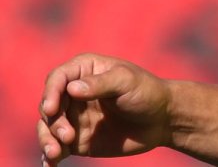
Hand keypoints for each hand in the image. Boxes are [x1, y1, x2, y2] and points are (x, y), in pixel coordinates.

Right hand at [38, 53, 172, 164]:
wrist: (162, 120)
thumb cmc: (147, 93)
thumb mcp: (127, 82)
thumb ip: (101, 84)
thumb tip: (71, 89)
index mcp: (85, 70)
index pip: (58, 78)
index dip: (50, 93)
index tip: (52, 110)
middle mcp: (74, 93)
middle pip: (49, 105)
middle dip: (53, 122)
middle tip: (68, 136)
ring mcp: (73, 116)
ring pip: (48, 127)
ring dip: (47, 140)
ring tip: (56, 153)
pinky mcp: (76, 138)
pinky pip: (56, 147)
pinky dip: (49, 156)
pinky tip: (50, 166)